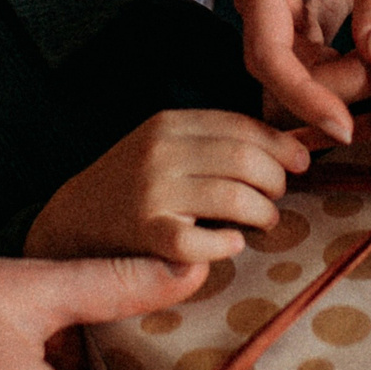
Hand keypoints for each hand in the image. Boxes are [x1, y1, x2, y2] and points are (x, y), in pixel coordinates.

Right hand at [25, 110, 311, 261]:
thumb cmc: (132, 188)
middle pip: (246, 160)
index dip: (281, 145)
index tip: (300, 162)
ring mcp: (151, 193)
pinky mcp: (146, 235)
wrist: (69, 226)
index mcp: (168, 124)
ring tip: (263, 221)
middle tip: (276, 198)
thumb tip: (288, 149)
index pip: (242, 126)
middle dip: (276, 181)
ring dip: (263, 213)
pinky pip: (203, 242)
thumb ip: (212, 144)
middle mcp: (159, 152)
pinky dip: (227, 245)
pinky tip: (231, 244)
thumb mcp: (164, 149)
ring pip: (235, 198)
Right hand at [237, 0, 370, 139]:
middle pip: (287, 68)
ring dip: (359, 73)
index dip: (302, 97)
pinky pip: (321, 62)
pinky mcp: (298, 21)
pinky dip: (360, 62)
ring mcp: (277, 10)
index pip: (268, 53)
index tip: (344, 128)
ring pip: (305, 71)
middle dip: (344, 83)